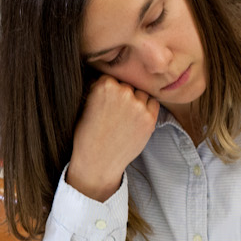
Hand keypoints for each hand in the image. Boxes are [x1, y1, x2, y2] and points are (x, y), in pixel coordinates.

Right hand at [66, 75, 159, 200]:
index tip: (106, 103)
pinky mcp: (149, 118)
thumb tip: (114, 80)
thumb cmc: (88, 134)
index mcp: (103, 85)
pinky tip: (135, 121)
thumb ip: (100, 90)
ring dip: (136, 102)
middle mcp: (123, 92)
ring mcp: (138, 105)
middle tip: (116, 114)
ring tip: (125, 119)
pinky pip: (153, 104)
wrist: (97, 161)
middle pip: (128, 85)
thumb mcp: (87, 105)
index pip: (112, 78)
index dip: (109, 91)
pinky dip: (147, 110)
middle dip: (124, 96)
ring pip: (141, 94)